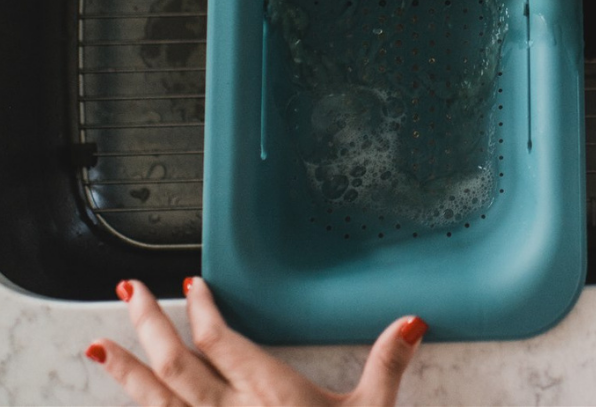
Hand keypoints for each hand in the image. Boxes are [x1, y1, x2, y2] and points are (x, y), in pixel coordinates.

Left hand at [85, 278, 425, 406]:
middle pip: (177, 364)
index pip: (223, 341)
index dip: (204, 311)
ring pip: (156, 405)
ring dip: (127, 374)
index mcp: (269, 395)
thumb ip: (387, 366)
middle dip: (149, 326)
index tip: (190, 285)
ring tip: (100, 349)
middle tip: (128, 294)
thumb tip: (410, 322)